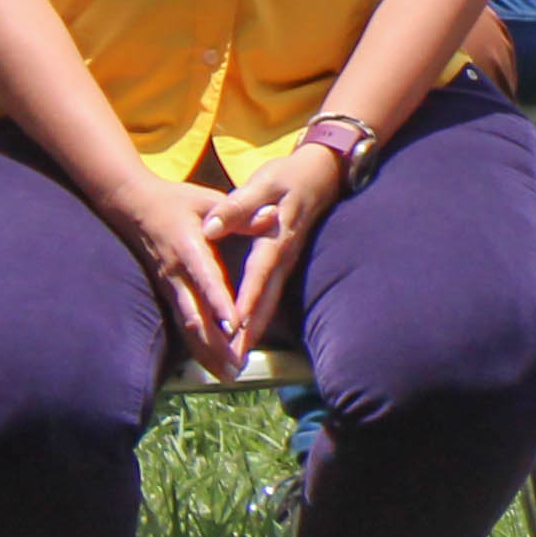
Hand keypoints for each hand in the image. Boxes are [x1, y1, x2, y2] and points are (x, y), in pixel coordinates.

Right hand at [91, 169, 248, 373]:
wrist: (134, 206)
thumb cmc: (178, 201)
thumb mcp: (209, 200)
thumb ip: (240, 214)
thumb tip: (270, 217)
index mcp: (189, 248)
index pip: (206, 279)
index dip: (219, 303)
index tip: (234, 325)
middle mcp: (176, 274)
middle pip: (195, 315)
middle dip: (216, 343)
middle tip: (237, 365)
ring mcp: (169, 287)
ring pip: (187, 327)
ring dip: (207, 352)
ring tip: (229, 375)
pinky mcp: (168, 294)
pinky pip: (182, 325)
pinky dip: (196, 347)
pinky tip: (210, 365)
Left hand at [198, 142, 352, 368]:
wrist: (323, 174)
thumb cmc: (289, 176)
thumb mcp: (265, 182)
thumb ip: (238, 204)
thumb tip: (212, 225)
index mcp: (275, 238)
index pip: (259, 275)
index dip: (247, 300)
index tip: (234, 326)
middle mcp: (284, 258)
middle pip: (266, 301)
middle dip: (249, 332)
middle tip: (233, 362)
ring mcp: (286, 264)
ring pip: (269, 304)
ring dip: (253, 332)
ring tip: (236, 360)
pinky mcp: (284, 265)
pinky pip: (270, 297)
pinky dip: (258, 319)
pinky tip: (246, 335)